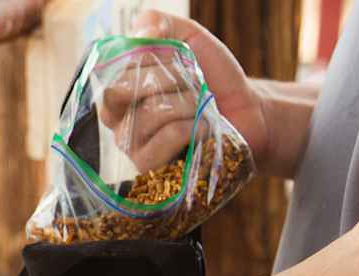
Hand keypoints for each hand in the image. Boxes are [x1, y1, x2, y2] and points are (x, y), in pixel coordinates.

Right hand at [97, 12, 269, 172]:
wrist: (245, 111)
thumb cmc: (214, 78)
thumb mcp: (189, 39)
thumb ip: (160, 23)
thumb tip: (140, 29)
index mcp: (120, 94)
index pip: (114, 72)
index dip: (149, 61)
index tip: (175, 61)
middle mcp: (118, 122)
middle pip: (124, 91)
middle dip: (169, 79)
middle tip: (191, 84)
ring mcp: (131, 148)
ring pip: (150, 112)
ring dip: (188, 103)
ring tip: (201, 108)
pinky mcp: (150, 169)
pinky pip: (166, 137)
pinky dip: (193, 126)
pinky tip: (203, 128)